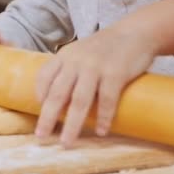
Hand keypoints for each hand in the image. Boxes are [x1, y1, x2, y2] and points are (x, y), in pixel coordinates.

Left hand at [34, 27, 157, 147]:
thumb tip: (57, 100)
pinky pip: (107, 99)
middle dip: (48, 118)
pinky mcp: (116, 72)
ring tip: (66, 142)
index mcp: (65, 56)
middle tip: (41, 136)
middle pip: (58, 94)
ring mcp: (96, 67)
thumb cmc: (105, 48)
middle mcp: (77, 61)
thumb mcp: (80, 53)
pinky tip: (101, 131)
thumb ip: (68, 70)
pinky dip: (103, 117)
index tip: (38, 112)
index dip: (39, 96)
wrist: (136, 32)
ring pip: (79, 101)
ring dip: (72, 124)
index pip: (44, 77)